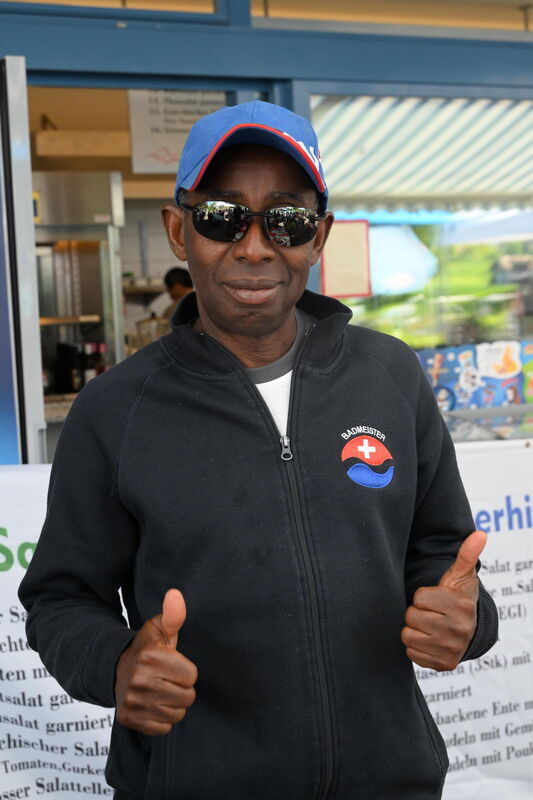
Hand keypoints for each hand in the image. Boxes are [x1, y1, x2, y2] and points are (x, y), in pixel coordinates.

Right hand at [115, 589, 197, 734]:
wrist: (114, 668)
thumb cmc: (146, 648)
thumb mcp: (159, 629)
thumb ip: (173, 614)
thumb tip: (175, 594)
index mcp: (151, 657)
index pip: (191, 676)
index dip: (185, 670)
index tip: (171, 664)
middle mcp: (140, 680)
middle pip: (187, 697)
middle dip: (181, 688)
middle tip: (166, 679)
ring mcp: (133, 701)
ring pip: (176, 714)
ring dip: (173, 705)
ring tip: (160, 691)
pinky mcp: (128, 719)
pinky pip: (163, 728)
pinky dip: (161, 719)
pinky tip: (152, 704)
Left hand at [401, 530, 486, 670]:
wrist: (470, 630)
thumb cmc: (458, 597)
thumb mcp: (461, 575)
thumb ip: (466, 554)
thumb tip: (480, 534)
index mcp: (459, 605)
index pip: (418, 597)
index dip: (422, 596)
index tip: (434, 598)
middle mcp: (457, 629)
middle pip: (411, 617)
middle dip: (416, 612)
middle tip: (430, 612)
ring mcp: (450, 649)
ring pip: (408, 636)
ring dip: (414, 630)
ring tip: (429, 625)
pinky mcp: (443, 664)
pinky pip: (411, 653)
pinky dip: (416, 647)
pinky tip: (429, 640)